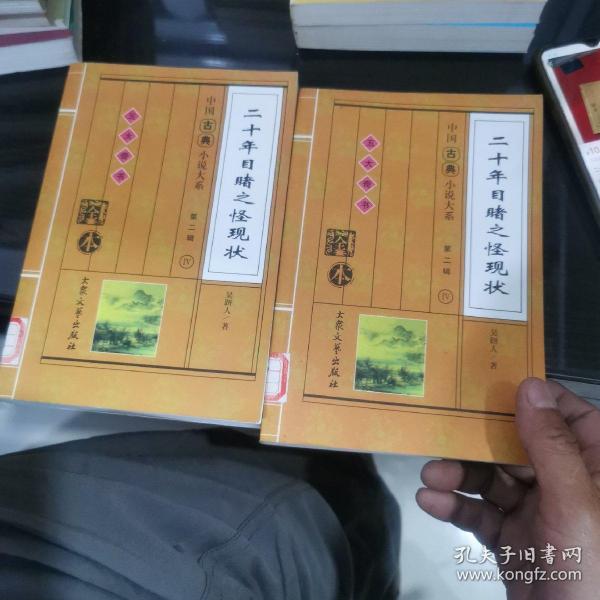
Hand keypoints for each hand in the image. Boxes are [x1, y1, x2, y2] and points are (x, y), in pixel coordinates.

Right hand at [416, 378, 599, 599]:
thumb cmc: (589, 574)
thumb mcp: (575, 507)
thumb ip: (551, 446)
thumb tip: (529, 386)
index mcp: (596, 472)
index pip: (573, 418)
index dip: (538, 398)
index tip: (494, 383)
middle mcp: (568, 487)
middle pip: (520, 446)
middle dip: (480, 441)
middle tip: (443, 430)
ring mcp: (538, 515)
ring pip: (494, 479)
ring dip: (459, 474)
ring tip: (429, 476)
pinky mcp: (513, 541)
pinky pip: (481, 513)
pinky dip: (455, 506)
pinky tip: (430, 503)